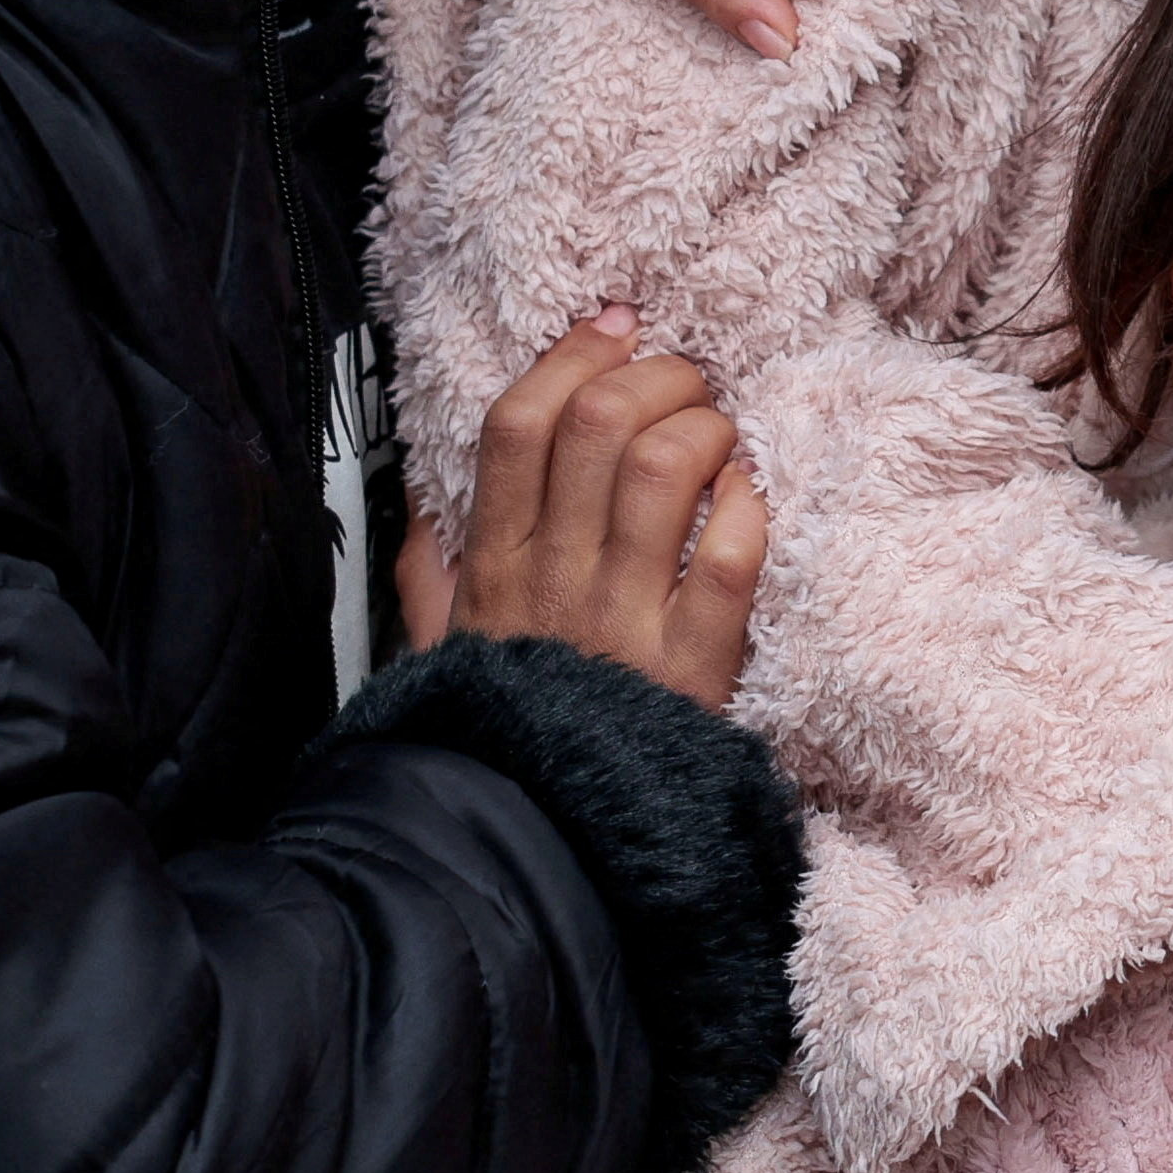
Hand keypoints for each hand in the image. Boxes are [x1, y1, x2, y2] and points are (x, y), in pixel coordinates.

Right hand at [396, 311, 771, 705]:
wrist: (546, 841)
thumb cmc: (506, 737)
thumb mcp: (439, 653)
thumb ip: (427, 578)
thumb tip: (422, 514)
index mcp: (494, 567)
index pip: (518, 424)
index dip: (571, 357)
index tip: (613, 330)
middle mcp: (556, 579)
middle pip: (598, 424)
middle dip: (655, 376)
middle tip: (686, 383)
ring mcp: (626, 618)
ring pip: (667, 469)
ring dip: (707, 431)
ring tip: (721, 441)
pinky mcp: (695, 663)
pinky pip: (733, 555)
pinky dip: (750, 508)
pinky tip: (750, 501)